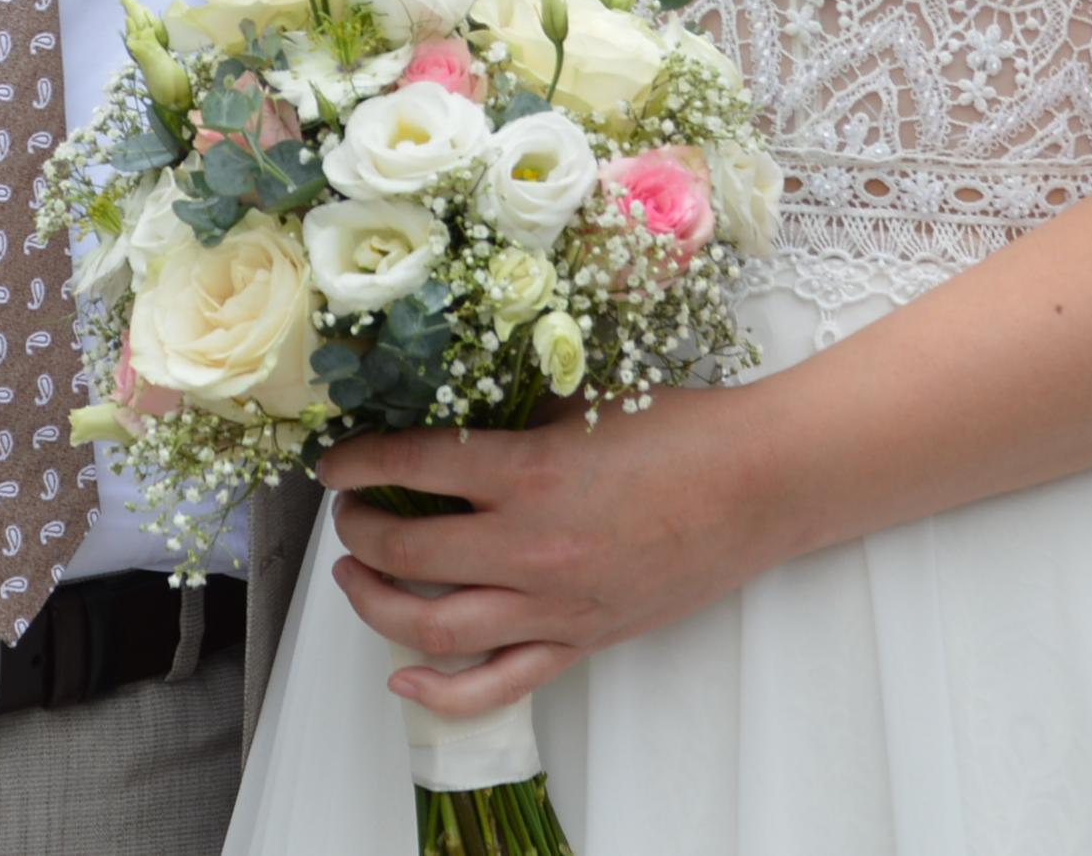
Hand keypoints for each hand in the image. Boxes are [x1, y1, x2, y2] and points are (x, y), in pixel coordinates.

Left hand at [319, 383, 801, 717]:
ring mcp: (553, 604)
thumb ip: (512, 414)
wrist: (758, 485)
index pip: (411, 466)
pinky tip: (403, 678)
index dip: (357, 464)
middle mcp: (529, 545)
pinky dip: (441, 692)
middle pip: (407, 552)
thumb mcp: (582, 398)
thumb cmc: (679, 431)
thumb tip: (447, 412)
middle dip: (358, 534)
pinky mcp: (580, 640)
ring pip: (434, 625)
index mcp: (527, 470)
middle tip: (347, 516)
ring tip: (356, 578)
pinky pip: (498, 682)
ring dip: (376, 604)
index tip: (334, 465)